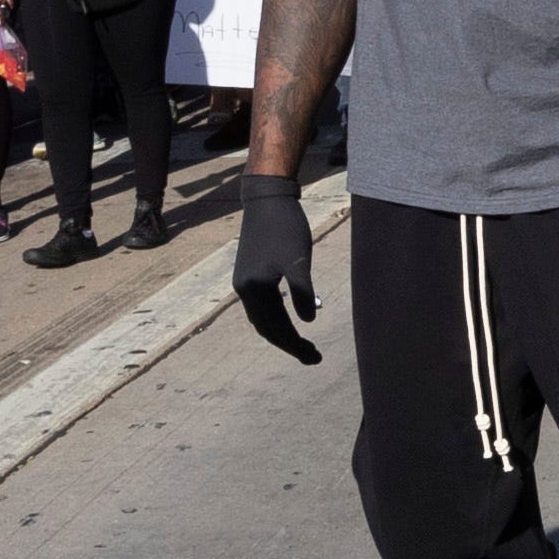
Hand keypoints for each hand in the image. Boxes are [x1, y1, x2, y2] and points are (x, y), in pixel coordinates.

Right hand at [232, 176, 320, 361]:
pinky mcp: (248, 273)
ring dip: (281, 333)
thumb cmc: (286, 228)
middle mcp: (244, 290)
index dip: (296, 345)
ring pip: (262, 319)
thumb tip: (308, 321)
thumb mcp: (298, 261)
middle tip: (313, 357)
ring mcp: (243, 282)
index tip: (315, 358)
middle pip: (267, 329)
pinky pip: (260, 306)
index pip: (277, 329)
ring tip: (302, 344)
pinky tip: (288, 318)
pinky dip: (274, 318)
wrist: (267, 200)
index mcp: (255, 290)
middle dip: (289, 344)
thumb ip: (302, 291)